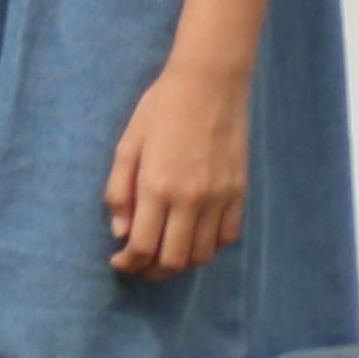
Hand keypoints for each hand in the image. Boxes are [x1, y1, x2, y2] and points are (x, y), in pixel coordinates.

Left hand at [104, 57, 252, 277]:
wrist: (208, 86)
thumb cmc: (159, 110)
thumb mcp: (127, 144)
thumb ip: (119, 191)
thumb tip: (120, 232)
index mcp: (156, 186)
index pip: (143, 246)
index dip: (128, 263)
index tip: (119, 262)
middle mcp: (190, 199)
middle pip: (174, 260)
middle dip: (151, 271)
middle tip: (139, 266)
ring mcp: (220, 198)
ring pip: (203, 254)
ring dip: (181, 262)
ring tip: (165, 254)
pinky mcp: (239, 192)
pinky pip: (228, 236)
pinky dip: (210, 246)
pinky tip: (194, 237)